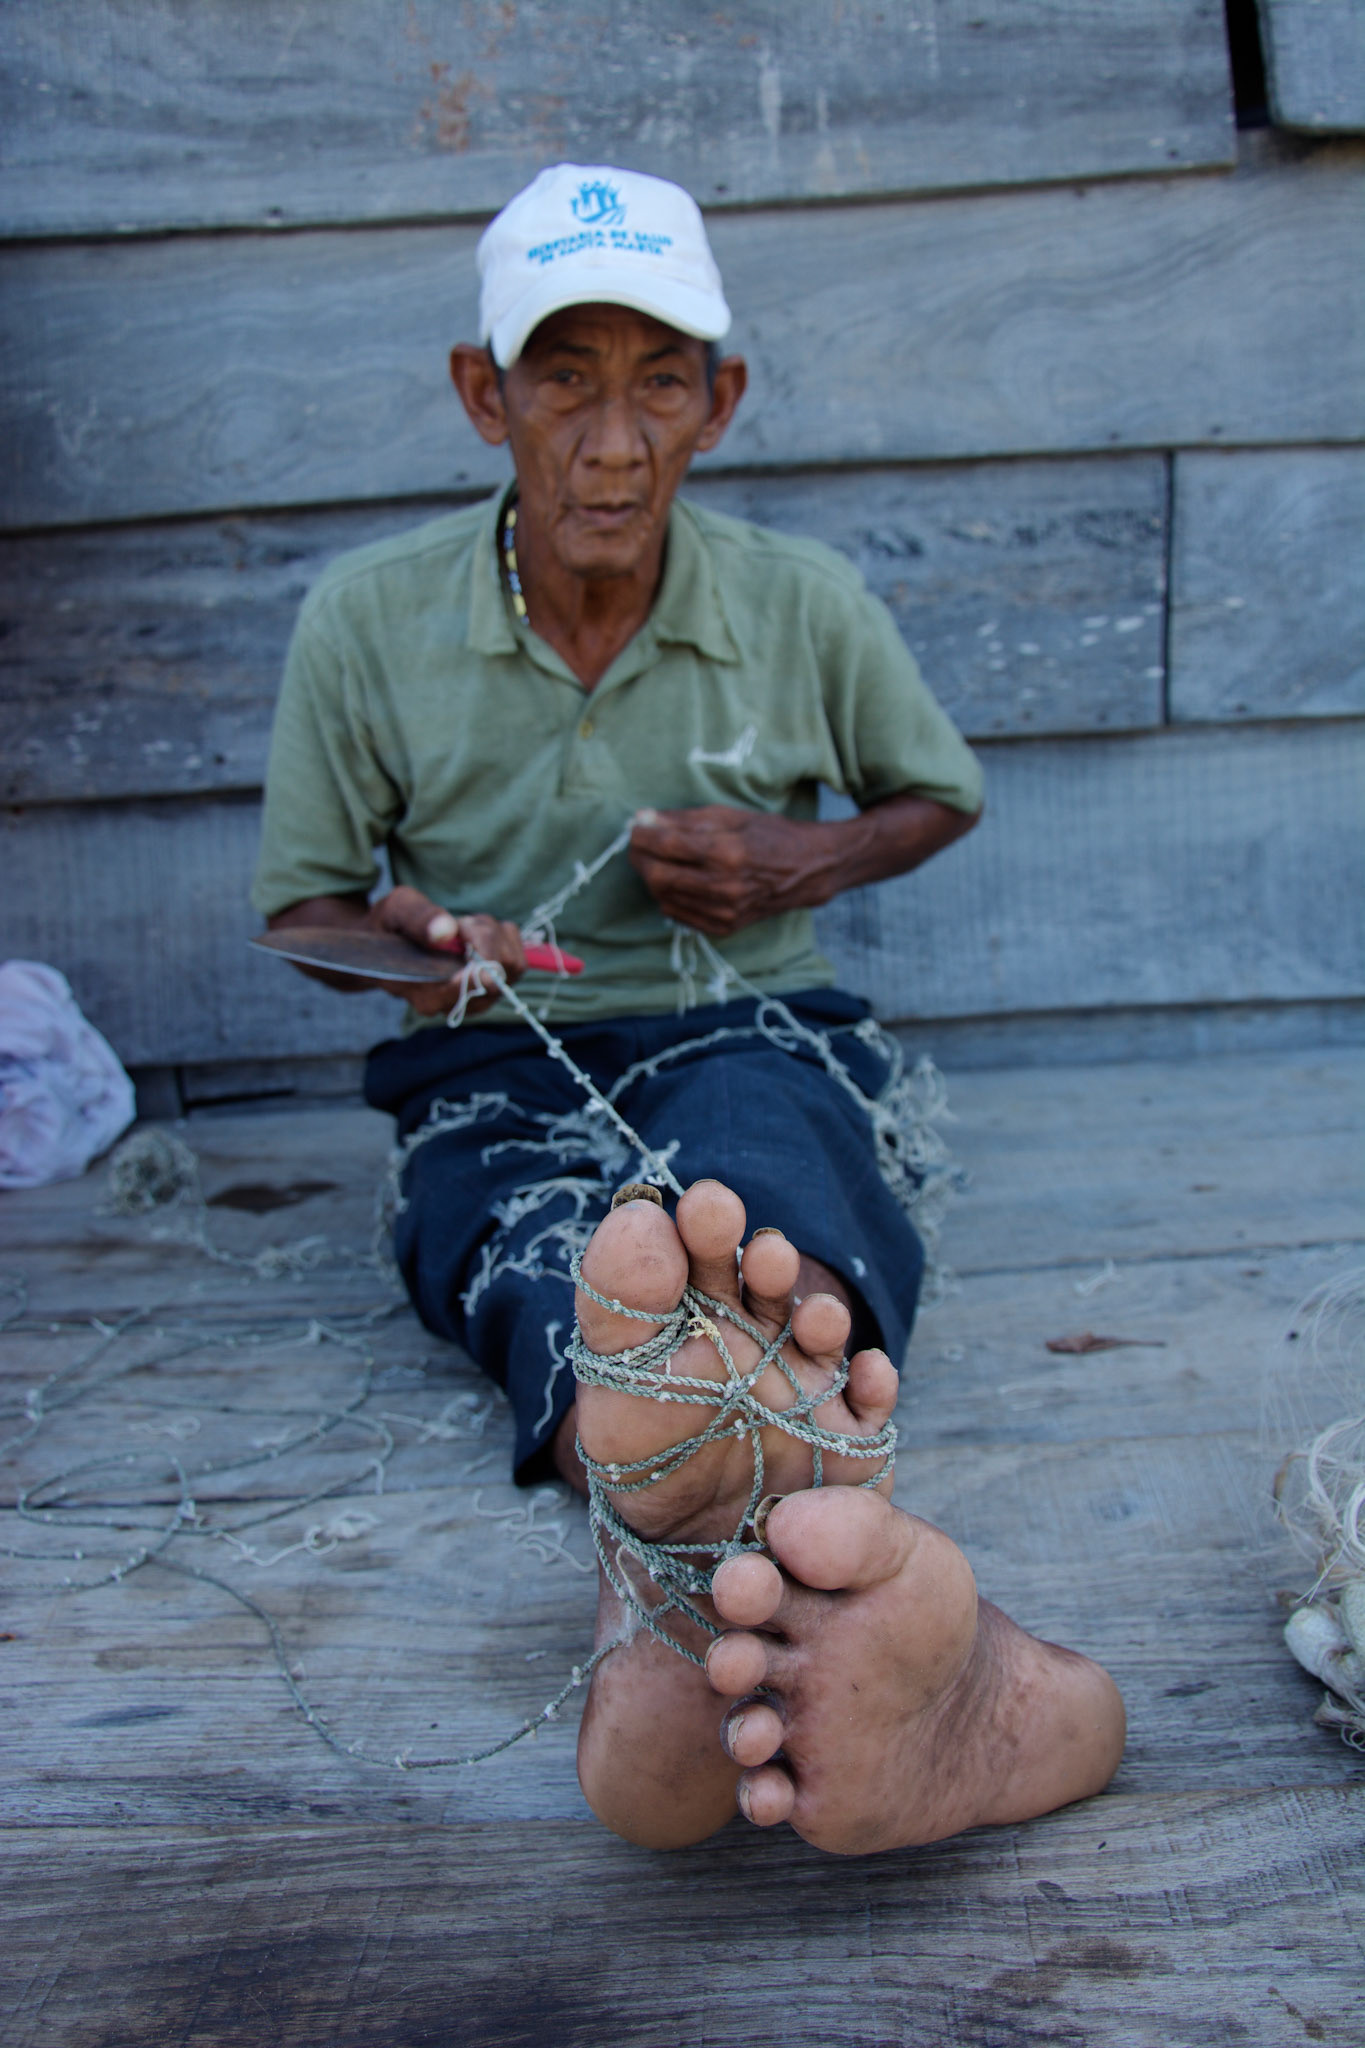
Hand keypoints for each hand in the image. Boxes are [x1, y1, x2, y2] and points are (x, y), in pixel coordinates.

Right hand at [267, 889, 525, 1018]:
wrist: (388, 946)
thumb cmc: (390, 927)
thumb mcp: (395, 910)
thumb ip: (417, 919)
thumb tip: (445, 931)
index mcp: (424, 994)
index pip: (466, 991)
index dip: (474, 959)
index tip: (462, 928)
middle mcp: (454, 1003)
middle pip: (497, 975)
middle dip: (485, 937)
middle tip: (460, 922)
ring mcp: (476, 998)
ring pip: (512, 966)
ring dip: (495, 936)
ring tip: (466, 927)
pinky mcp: (493, 985)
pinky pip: (518, 960)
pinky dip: (504, 938)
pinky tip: (478, 934)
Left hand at [628, 807, 841, 936]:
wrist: (807, 870)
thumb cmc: (769, 835)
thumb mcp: (730, 816)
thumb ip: (684, 820)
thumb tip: (644, 819)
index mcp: (728, 853)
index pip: (667, 845)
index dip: (642, 835)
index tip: (635, 826)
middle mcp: (725, 887)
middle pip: (658, 876)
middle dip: (639, 858)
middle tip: (638, 844)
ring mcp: (724, 912)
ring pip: (664, 897)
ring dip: (651, 875)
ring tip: (658, 859)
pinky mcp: (724, 928)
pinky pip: (678, 914)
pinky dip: (668, 895)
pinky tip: (678, 880)